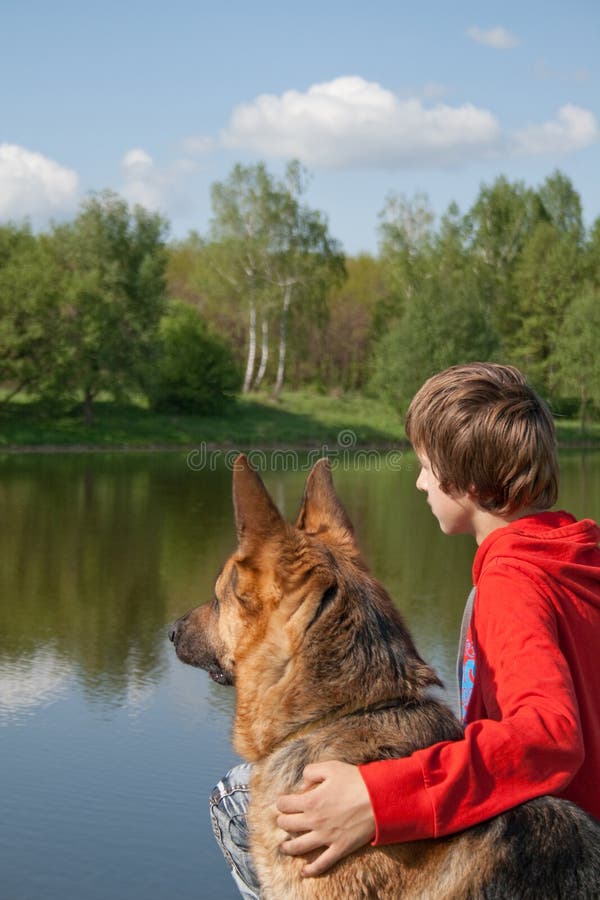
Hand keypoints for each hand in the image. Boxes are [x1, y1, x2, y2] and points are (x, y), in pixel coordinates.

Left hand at [276, 760, 374, 876]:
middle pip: (288, 825)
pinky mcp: (339, 848)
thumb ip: (311, 772)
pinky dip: (311, 870)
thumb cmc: (356, 781)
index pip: (284, 805)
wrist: (379, 799)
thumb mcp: (330, 767)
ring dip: (288, 847)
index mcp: (310, 801)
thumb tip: (302, 786)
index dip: (282, 802)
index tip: (284, 802)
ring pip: (298, 846)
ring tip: (284, 846)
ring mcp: (326, 837)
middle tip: (284, 820)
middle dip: (283, 821)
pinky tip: (304, 872)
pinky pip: (322, 863)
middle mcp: (314, 821)